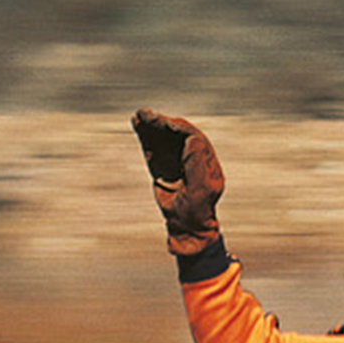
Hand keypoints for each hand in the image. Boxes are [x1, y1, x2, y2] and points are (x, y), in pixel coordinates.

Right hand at [131, 108, 223, 253]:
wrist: (186, 227)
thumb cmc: (197, 211)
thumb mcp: (199, 189)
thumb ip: (196, 163)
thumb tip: (193, 138)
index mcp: (206, 161)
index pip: (194, 138)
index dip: (180, 128)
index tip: (166, 122)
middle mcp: (192, 158)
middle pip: (177, 134)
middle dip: (162, 123)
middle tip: (147, 114)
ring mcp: (177, 161)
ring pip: (164, 138)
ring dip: (152, 125)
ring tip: (139, 115)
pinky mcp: (163, 166)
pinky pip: (154, 147)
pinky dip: (145, 136)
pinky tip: (137, 124)